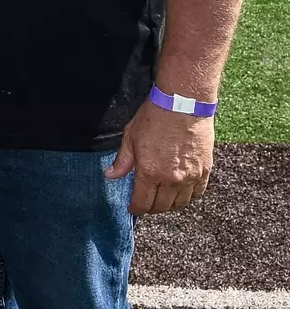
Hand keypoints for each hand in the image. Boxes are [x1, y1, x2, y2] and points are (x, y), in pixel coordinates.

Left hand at [106, 99, 213, 214]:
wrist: (183, 105)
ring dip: (169, 205)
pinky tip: (180, 192)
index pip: (142, 203)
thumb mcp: (130, 137)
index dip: (136, 209)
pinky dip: (188, 197)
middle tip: (146, 204)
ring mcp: (190, 177)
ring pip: (180, 204)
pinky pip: (197, 194)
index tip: (132, 208)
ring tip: (161, 199)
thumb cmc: (154, 118)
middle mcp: (171, 179)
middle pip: (161, 206)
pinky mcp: (205, 171)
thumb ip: (122, 161)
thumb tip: (110, 175)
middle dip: (151, 208)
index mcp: (149, 172)